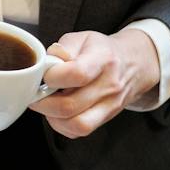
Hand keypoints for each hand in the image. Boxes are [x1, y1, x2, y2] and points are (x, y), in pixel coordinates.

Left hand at [30, 28, 160, 137]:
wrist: (133, 64)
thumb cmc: (102, 50)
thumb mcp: (83, 38)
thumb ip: (63, 48)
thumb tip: (47, 62)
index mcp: (102, 59)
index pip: (76, 74)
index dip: (52, 77)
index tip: (44, 74)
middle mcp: (109, 85)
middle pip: (70, 106)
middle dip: (43, 102)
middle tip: (35, 93)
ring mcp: (110, 105)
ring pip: (76, 124)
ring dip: (52, 117)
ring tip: (47, 103)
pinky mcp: (106, 119)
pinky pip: (78, 132)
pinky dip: (62, 125)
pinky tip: (58, 112)